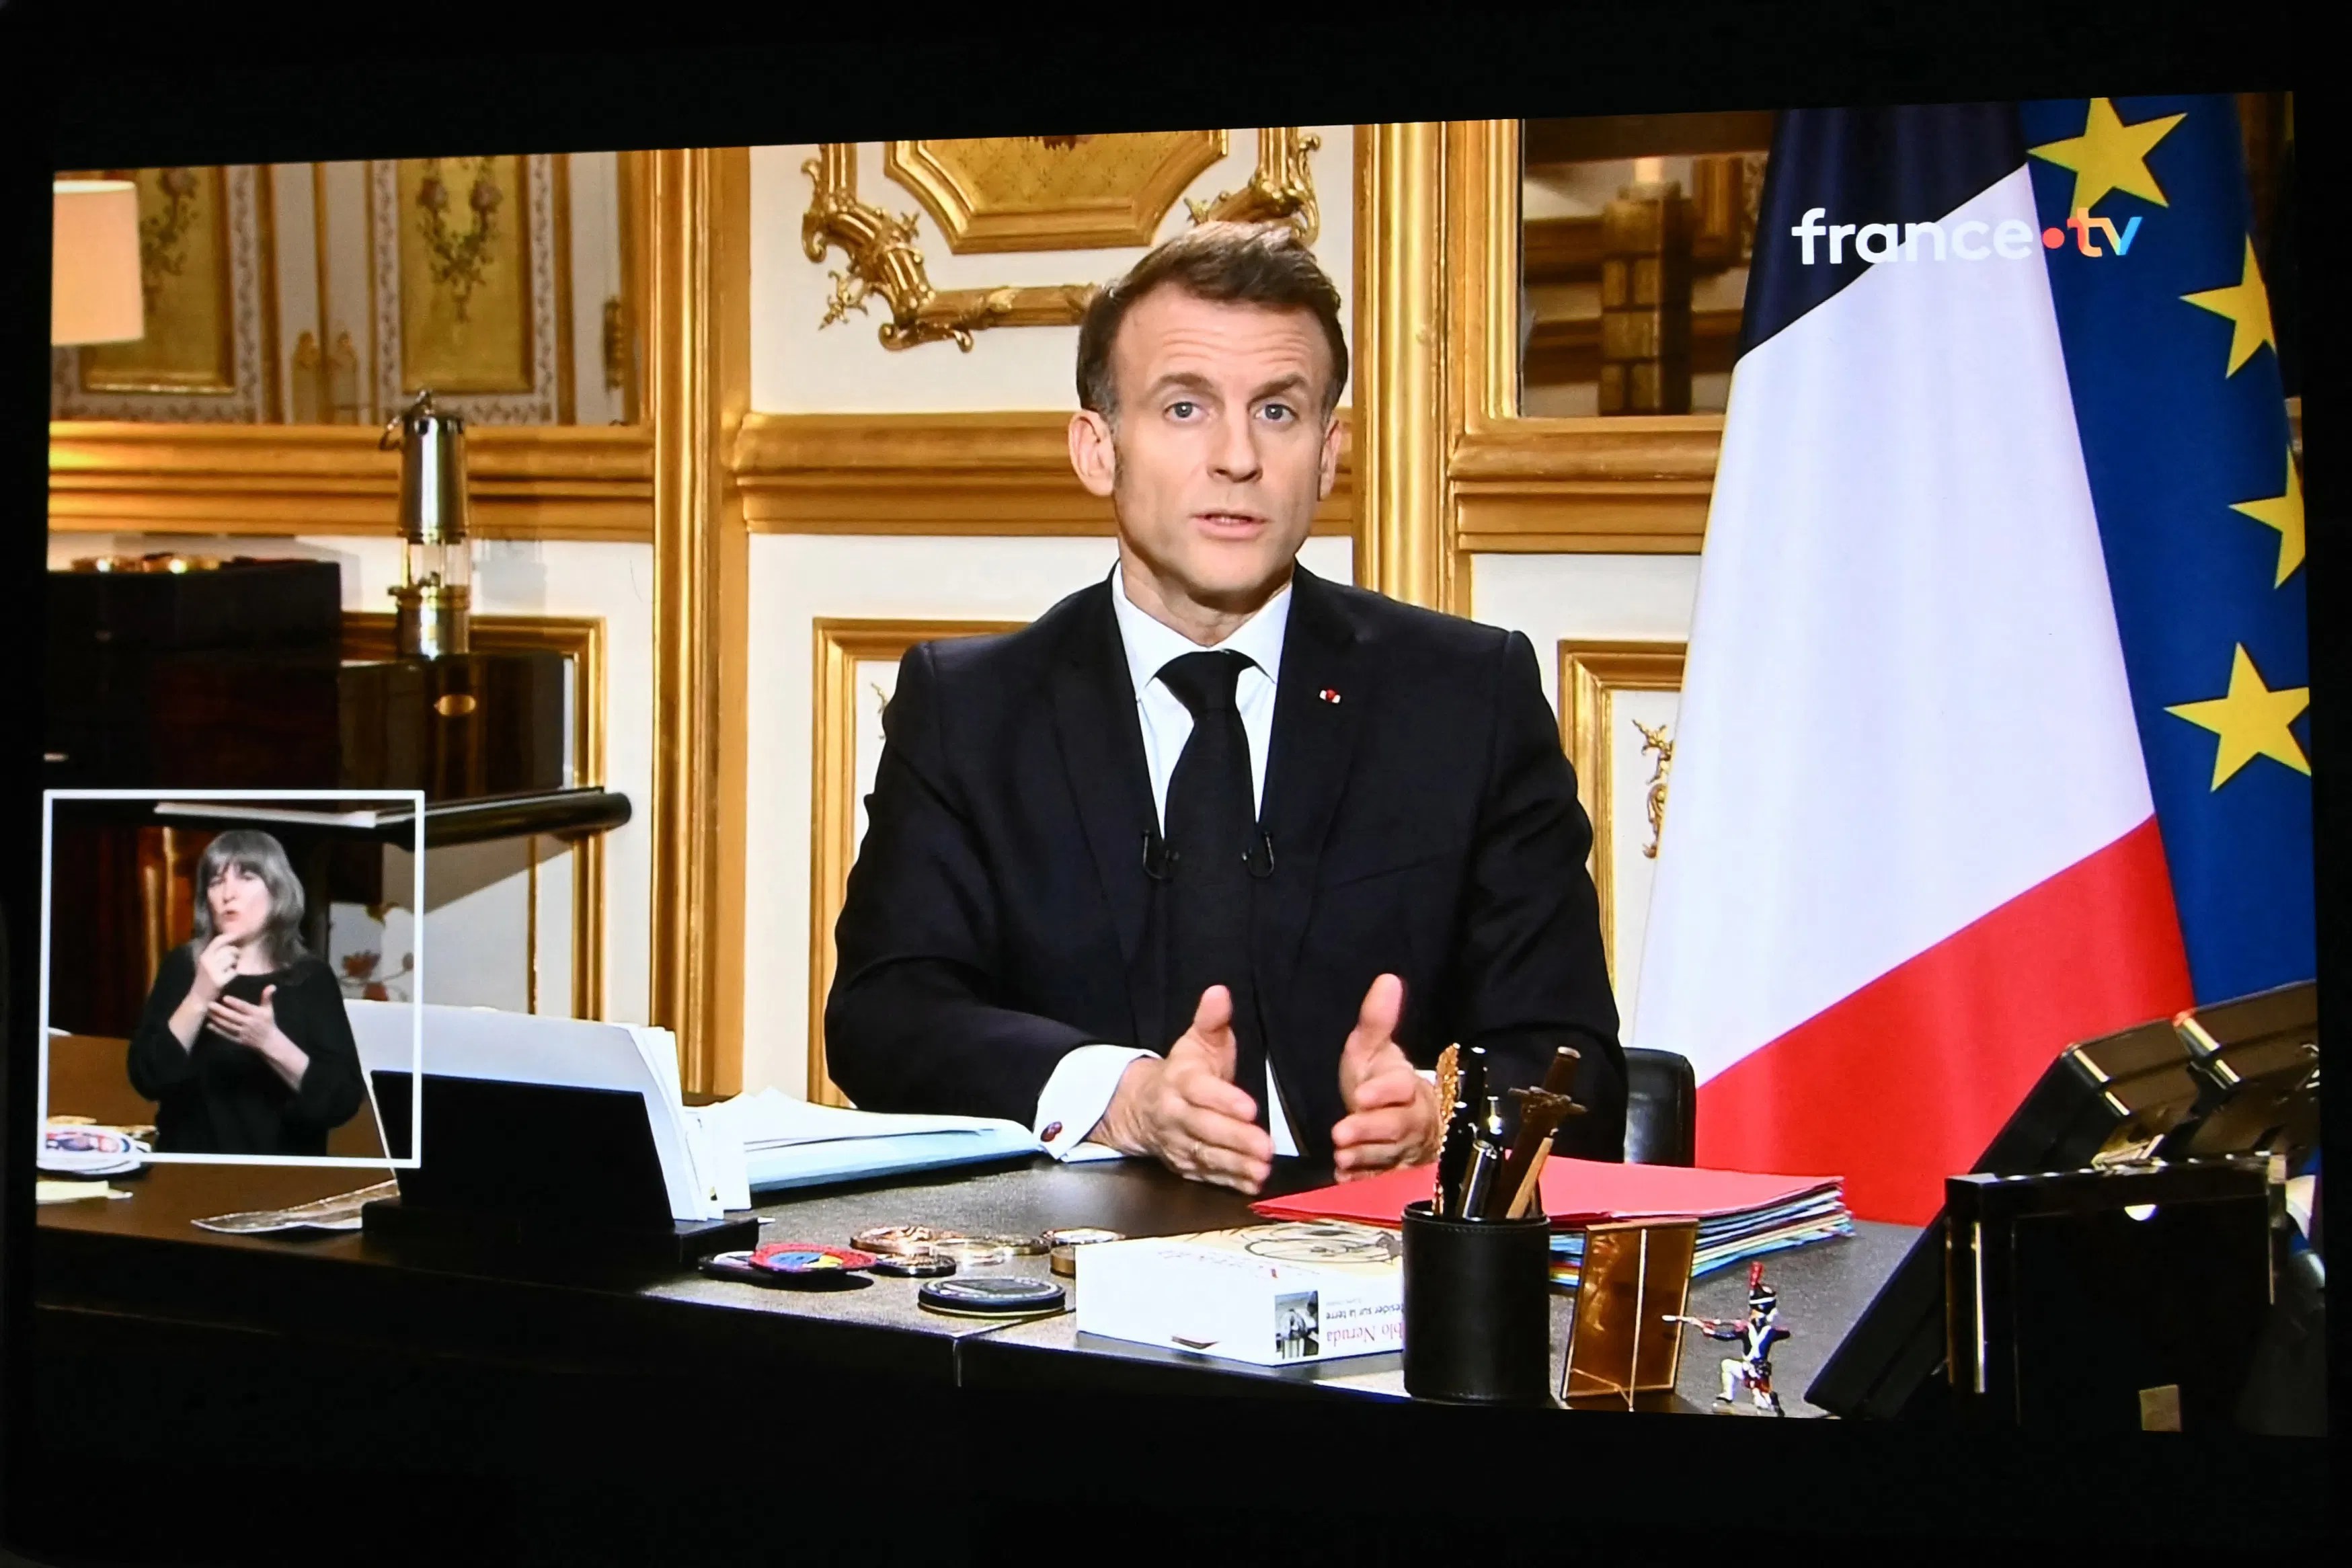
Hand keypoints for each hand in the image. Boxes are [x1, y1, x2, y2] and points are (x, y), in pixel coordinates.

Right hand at [189, 936, 238, 1006]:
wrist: (198, 999)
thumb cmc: (205, 980)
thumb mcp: (206, 964)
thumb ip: (215, 954)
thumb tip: (230, 942)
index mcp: (204, 956)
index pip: (218, 941)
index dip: (229, 936)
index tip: (238, 934)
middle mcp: (207, 962)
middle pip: (229, 949)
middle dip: (235, 953)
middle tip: (234, 960)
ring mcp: (213, 971)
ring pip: (232, 959)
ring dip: (235, 964)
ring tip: (229, 969)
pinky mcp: (220, 980)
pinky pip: (234, 971)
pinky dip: (233, 974)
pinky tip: (228, 977)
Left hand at [206, 985, 279, 1050]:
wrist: (269, 1042)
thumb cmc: (267, 1023)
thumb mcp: (268, 1009)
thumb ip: (267, 997)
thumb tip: (272, 986)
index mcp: (256, 1014)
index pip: (244, 1008)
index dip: (235, 1003)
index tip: (224, 998)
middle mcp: (249, 1023)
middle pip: (233, 1016)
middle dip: (220, 1011)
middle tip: (209, 1004)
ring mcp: (243, 1032)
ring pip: (228, 1025)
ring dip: (217, 1019)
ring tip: (207, 1012)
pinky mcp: (238, 1040)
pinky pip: (226, 1034)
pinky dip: (218, 1030)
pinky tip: (209, 1025)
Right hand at [1095, 986, 1274, 1193]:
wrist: (1141, 1107)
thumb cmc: (1181, 1072)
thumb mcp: (1195, 1041)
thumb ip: (1211, 1020)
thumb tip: (1220, 993)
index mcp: (1179, 1081)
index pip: (1200, 1091)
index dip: (1224, 1100)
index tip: (1251, 1108)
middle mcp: (1175, 1115)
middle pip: (1205, 1129)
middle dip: (1235, 1139)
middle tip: (1266, 1148)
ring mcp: (1179, 1144)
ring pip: (1206, 1156)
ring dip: (1235, 1165)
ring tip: (1263, 1169)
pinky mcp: (1185, 1166)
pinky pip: (1207, 1176)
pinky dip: (1229, 1182)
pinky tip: (1252, 1183)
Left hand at [1329, 974, 1440, 1181]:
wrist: (1402, 1121)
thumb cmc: (1379, 1082)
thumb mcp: (1372, 1049)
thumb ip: (1376, 1020)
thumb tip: (1387, 979)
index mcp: (1405, 1087)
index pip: (1401, 1087)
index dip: (1384, 1091)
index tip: (1361, 1094)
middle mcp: (1408, 1121)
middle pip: (1395, 1127)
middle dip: (1369, 1131)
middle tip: (1340, 1134)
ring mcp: (1402, 1152)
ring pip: (1388, 1158)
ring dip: (1364, 1158)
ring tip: (1340, 1157)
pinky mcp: (1391, 1176)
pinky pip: (1381, 1182)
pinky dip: (1363, 1182)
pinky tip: (1345, 1180)